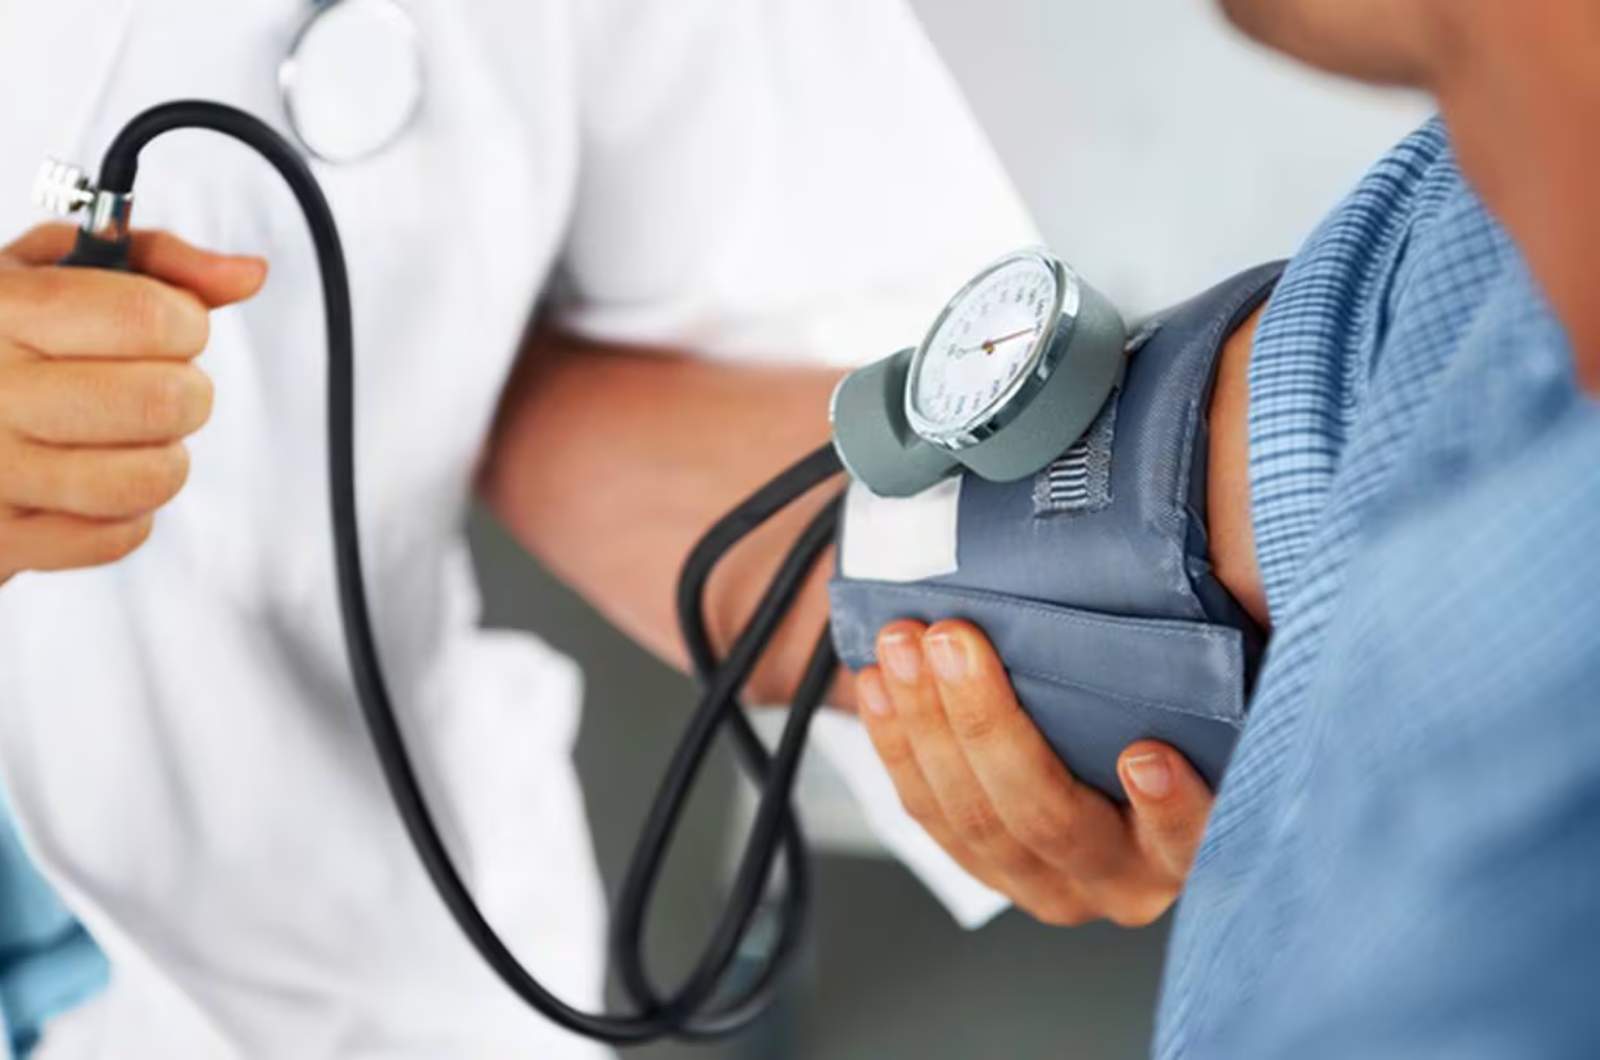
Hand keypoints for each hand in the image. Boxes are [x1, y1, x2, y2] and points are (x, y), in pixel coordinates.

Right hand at [0, 224, 266, 584]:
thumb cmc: (6, 338)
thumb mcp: (56, 272)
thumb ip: (157, 261)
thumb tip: (249, 274)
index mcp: (1, 309)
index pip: (144, 316)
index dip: (188, 322)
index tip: (175, 327)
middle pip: (162, 402)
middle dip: (187, 393)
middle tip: (158, 387)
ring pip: (148, 479)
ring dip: (163, 457)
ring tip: (128, 435)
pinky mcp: (1, 540)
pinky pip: (117, 537)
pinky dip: (126, 513)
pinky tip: (91, 479)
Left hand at [856, 619, 1214, 926]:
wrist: (1120, 758)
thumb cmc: (1172, 712)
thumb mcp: (1214, 692)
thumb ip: (1218, 657)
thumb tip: (1242, 564)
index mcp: (1186, 847)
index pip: (1188, 838)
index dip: (1171, 807)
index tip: (1145, 756)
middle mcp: (1117, 879)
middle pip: (1046, 817)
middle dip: (987, 724)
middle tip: (954, 641)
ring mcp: (1043, 881)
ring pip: (971, 817)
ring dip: (925, 724)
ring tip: (903, 644)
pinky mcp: (983, 864)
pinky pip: (927, 812)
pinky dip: (896, 743)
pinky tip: (878, 686)